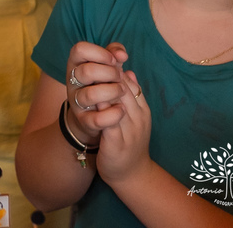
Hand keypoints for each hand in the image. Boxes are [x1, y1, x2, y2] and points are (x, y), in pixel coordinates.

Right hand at [66, 41, 130, 143]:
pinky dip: (114, 114)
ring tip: (122, 92)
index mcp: (76, 64)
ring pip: (90, 94)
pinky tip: (122, 110)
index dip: (100, 53)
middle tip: (119, 77)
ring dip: (113, 92)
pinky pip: (98, 119)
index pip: (80, 49)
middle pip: (86, 71)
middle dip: (110, 73)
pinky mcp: (85, 120)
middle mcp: (72, 81)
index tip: (114, 60)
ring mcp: (77, 101)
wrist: (93, 115)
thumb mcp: (105, 65)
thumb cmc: (102, 83)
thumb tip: (122, 54)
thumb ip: (114, 53)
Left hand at [96, 70, 151, 185]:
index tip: (102, 58)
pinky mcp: (117, 143)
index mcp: (142, 110)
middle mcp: (138, 118)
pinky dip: (103, 109)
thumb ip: (132, 96)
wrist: (133, 175)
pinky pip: (110, 122)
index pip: (130, 83)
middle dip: (108, 74)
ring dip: (105, 87)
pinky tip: (92, 100)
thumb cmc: (130, 142)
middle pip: (124, 89)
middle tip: (93, 61)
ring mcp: (129, 130)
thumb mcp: (134, 117)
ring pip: (119, 103)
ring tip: (90, 73)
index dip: (116, 69)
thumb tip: (128, 71)